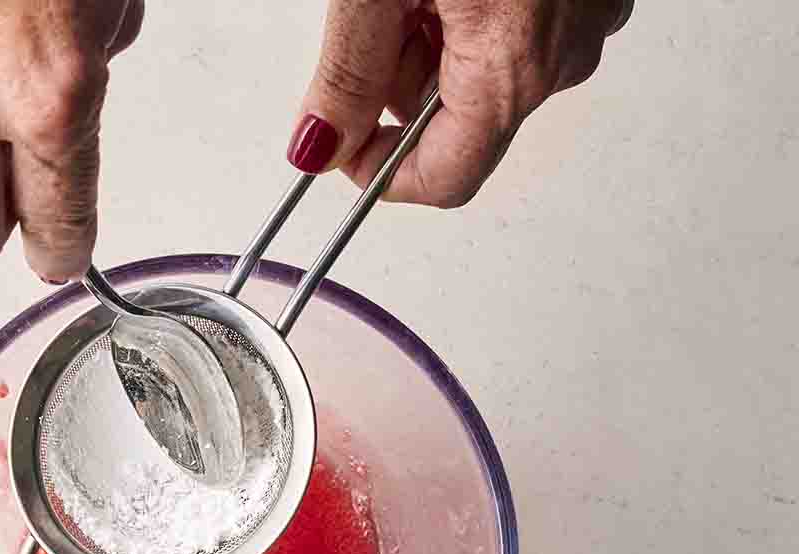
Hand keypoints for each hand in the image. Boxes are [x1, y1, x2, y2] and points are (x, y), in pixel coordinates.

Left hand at [287, 0, 632, 205]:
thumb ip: (346, 71)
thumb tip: (317, 144)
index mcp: (515, 68)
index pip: (443, 180)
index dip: (379, 171)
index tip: (338, 140)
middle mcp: (566, 52)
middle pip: (464, 119)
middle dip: (401, 82)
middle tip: (371, 10)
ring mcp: (590, 9)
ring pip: (492, 64)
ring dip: (437, 35)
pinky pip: (530, 16)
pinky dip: (481, 1)